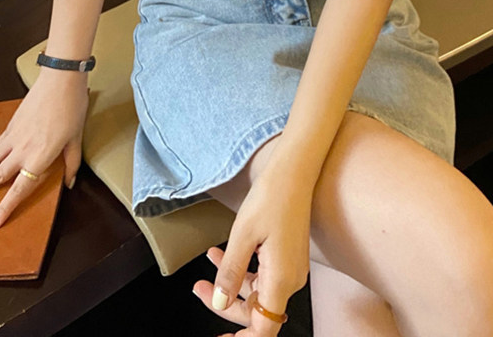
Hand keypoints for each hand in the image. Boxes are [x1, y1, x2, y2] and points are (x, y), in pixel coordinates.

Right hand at [0, 69, 89, 228]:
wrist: (59, 81)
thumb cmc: (71, 109)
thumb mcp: (76, 140)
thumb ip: (71, 163)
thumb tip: (70, 182)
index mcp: (38, 159)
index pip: (19, 190)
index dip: (5, 208)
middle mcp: (22, 151)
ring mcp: (15, 135)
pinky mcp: (13, 122)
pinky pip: (1, 140)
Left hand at [192, 162, 312, 335]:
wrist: (294, 172)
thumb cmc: (271, 197)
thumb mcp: (242, 235)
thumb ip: (231, 273)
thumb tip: (220, 304)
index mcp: (282, 279)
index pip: (263, 329)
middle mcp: (291, 279)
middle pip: (257, 312)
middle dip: (225, 304)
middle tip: (198, 289)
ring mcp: (291, 268)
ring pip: (257, 291)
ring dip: (230, 282)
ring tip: (207, 263)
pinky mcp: (287, 257)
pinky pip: (263, 274)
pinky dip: (242, 269)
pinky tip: (221, 254)